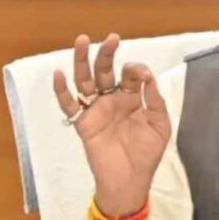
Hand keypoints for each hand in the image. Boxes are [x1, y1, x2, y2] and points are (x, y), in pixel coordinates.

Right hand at [53, 34, 171, 217]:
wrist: (131, 180)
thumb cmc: (147, 154)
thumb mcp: (160, 125)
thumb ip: (155, 100)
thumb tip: (148, 77)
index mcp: (132, 98)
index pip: (130, 74)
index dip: (136, 70)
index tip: (143, 76)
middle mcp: (112, 99)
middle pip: (105, 70)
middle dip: (107, 53)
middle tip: (112, 38)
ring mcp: (96, 110)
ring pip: (85, 80)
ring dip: (82, 61)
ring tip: (81, 41)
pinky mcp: (83, 123)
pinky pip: (69, 105)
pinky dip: (61, 90)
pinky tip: (58, 74)